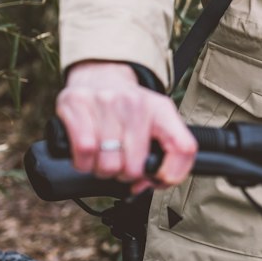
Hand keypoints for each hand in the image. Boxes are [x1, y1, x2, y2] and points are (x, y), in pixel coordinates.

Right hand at [56, 61, 197, 191]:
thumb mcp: (154, 122)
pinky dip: (83, 163)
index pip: (183, 148)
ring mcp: (106, 101)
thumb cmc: (128, 108)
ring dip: (102, 169)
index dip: (172, 175)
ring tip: (103, 156)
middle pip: (134, 167)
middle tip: (120, 162)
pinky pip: (84, 152)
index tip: (158, 180)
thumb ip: (161, 155)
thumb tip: (141, 186)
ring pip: (107, 165)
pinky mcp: (78, 102)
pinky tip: (87, 155)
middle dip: (125, 174)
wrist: (101, 73)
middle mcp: (135, 103)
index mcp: (161, 109)